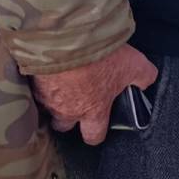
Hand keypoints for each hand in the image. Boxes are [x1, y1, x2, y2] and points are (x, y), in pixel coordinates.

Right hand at [31, 44, 157, 144]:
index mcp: (93, 111)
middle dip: (69, 118)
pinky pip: (34, 90)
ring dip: (53, 100)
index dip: (96, 133)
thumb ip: (144, 78)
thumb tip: (146, 83)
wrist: (68, 42)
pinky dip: (41, 84)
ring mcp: (47, 99)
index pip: (93, 136)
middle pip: (63, 126)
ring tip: (61, 86)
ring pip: (47, 108)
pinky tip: (48, 73)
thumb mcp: (135, 65)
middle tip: (76, 101)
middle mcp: (67, 111)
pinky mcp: (32, 84)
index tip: (98, 124)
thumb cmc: (102, 58)